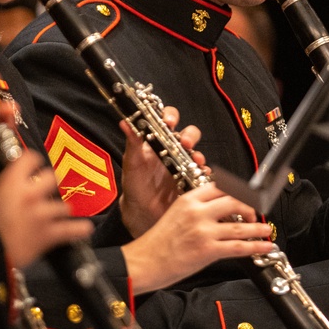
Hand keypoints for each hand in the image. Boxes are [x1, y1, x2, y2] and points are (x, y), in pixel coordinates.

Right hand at [0, 151, 93, 267]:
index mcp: (13, 182)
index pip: (30, 158)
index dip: (31, 161)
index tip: (32, 164)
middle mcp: (32, 194)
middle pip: (53, 177)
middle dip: (49, 183)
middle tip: (42, 189)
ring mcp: (44, 213)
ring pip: (63, 206)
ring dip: (59, 210)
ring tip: (53, 214)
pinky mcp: (50, 233)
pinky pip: (72, 230)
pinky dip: (78, 229)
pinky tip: (84, 228)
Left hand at [118, 105, 206, 237]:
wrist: (141, 211)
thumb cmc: (135, 184)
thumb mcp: (131, 162)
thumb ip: (132, 143)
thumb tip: (124, 122)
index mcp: (157, 140)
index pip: (168, 120)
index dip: (171, 116)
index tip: (169, 121)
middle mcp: (173, 150)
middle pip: (188, 134)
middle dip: (190, 136)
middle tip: (186, 143)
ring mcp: (183, 165)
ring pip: (196, 153)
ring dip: (198, 154)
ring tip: (195, 161)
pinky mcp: (191, 179)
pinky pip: (202, 173)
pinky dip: (203, 173)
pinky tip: (200, 176)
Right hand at [122, 183, 274, 293]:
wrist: (143, 262)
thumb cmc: (157, 242)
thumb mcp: (175, 214)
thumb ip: (197, 209)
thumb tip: (219, 211)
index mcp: (189, 200)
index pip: (220, 187)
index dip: (237, 191)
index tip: (246, 196)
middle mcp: (198, 212)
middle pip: (234, 201)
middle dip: (250, 207)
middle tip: (255, 214)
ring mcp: (203, 231)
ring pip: (239, 226)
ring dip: (257, 228)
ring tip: (266, 229)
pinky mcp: (207, 250)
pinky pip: (237, 247)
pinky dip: (255, 246)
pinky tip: (263, 246)